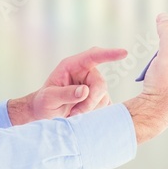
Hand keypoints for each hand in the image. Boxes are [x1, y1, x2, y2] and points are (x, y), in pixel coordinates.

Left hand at [8, 46, 128, 125]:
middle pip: (100, 84)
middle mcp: (85, 73)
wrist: (44, 113)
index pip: (93, 56)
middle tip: (75, 113)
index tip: (123, 53)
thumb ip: (65, 93)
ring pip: (103, 97)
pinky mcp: (98, 98)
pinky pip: (105, 106)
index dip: (109, 54)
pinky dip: (94, 113)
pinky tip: (82, 115)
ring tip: (73, 114)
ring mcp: (93, 85)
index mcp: (73, 65)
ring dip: (89, 109)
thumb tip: (85, 91)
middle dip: (90, 101)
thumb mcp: (48, 98)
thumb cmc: (43, 102)